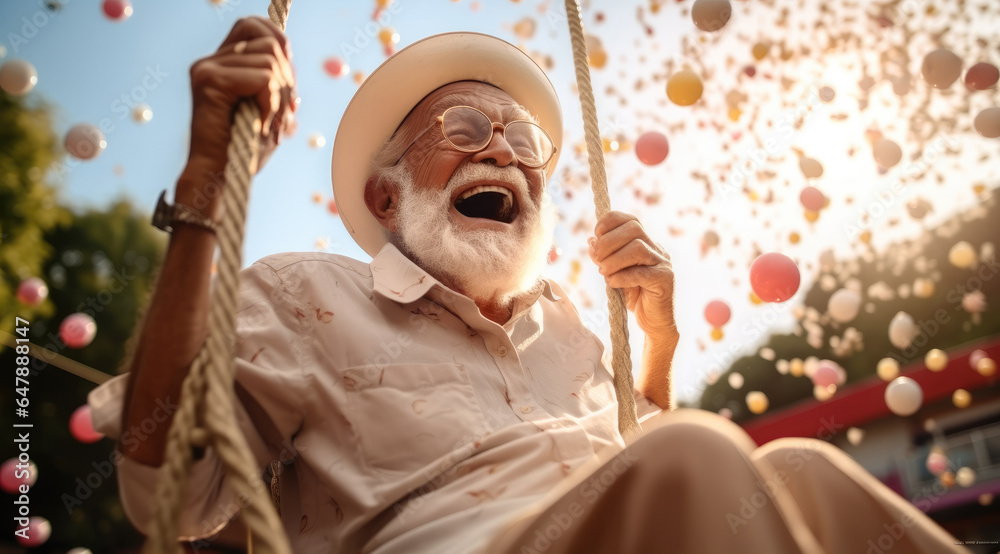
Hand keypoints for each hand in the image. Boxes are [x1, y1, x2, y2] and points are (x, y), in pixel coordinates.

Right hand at [178, 17, 297, 213]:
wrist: (223, 177)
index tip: (287, 79)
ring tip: (273, 123)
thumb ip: (276, 81)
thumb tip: (287, 56)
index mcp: (221, 64)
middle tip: (284, 113)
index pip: (253, 25)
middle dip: (288, 78)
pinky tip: (263, 125)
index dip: (279, 41)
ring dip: (282, 96)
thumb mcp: (269, 109)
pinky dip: (273, 104)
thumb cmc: (246, 150)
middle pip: (269, 41)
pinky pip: (263, 79)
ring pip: (270, 61)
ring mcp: (207, 69)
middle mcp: (210, 62)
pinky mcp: (210, 82)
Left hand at [588, 212, 677, 338]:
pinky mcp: (665, 280)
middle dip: (609, 241)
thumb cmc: (634, 296)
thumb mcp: (615, 273)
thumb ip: (605, 257)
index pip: (630, 220)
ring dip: (614, 260)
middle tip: (597, 260)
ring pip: (638, 248)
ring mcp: (663, 263)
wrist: (654, 323)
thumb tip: (591, 241)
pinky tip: (613, 284)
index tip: (595, 235)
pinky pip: (642, 273)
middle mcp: (656, 249)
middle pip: (634, 228)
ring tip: (604, 273)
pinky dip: (622, 277)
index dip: (610, 222)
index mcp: (645, 243)